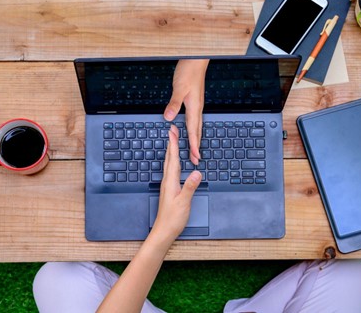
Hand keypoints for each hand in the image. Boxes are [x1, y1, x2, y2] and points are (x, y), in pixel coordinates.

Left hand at [96, 125, 201, 312]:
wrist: (164, 230)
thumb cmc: (173, 218)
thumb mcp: (184, 202)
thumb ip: (190, 186)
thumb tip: (197, 172)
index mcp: (170, 181)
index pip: (172, 159)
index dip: (173, 144)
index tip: (173, 131)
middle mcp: (167, 180)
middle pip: (169, 158)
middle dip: (171, 143)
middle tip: (172, 130)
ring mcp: (168, 185)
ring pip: (169, 163)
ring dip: (171, 151)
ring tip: (173, 141)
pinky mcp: (170, 189)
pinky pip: (171, 170)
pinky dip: (173, 161)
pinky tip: (174, 162)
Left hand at [164, 59, 208, 164]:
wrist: (196, 60)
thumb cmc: (189, 72)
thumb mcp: (178, 88)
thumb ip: (174, 104)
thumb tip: (168, 118)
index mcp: (194, 107)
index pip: (194, 130)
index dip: (194, 144)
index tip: (195, 156)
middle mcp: (197, 108)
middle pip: (198, 131)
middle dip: (197, 146)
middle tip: (197, 159)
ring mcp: (197, 105)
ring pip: (197, 126)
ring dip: (196, 138)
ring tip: (195, 149)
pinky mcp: (194, 101)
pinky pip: (195, 120)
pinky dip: (194, 129)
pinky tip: (192, 130)